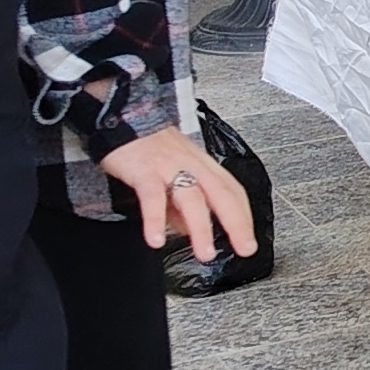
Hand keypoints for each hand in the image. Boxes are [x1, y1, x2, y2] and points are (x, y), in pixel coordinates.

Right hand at [99, 126, 257, 262]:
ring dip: (201, 228)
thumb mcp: (173, 172)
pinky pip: (152, 197)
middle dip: (237, 223)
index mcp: (201, 164)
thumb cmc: (149, 145)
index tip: (249, 241)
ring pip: (192, 197)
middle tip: (245, 248)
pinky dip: (155, 219)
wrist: (120, 115)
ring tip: (205, 253)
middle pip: (222, 193)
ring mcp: (168, 166)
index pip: (232, 190)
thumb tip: (191, 231)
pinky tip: (156, 240)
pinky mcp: (144, 170)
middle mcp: (191, 164)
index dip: (244, 216)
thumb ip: (182, 205)